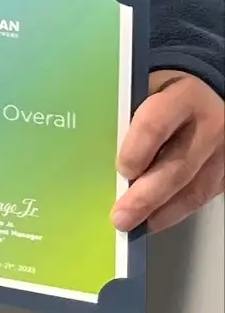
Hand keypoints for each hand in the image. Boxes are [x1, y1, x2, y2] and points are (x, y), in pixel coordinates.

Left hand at [112, 70, 224, 231]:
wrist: (211, 95)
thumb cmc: (169, 92)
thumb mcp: (149, 86)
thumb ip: (130, 112)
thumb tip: (99, 149)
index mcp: (184, 96)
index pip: (156, 125)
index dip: (136, 151)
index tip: (121, 171)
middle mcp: (210, 125)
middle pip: (176, 167)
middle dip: (145, 197)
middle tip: (121, 218)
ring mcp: (224, 152)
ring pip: (193, 189)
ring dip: (162, 212)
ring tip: (136, 225)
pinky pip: (203, 197)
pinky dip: (177, 211)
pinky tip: (157, 218)